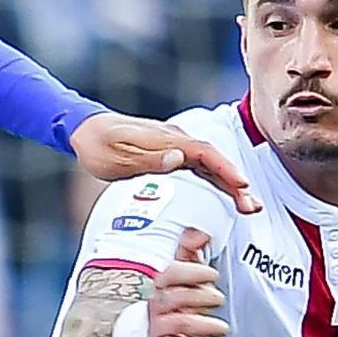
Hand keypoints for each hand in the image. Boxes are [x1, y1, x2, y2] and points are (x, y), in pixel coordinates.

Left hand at [72, 110, 258, 214]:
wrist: (85, 130)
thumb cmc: (98, 145)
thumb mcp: (118, 156)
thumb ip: (149, 159)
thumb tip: (180, 159)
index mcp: (166, 139)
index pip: (204, 153)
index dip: (225, 169)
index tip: (241, 186)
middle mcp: (176, 139)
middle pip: (214, 159)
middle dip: (235, 182)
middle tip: (252, 206)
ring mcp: (175, 146)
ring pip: (210, 164)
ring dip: (230, 184)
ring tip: (247, 206)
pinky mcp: (171, 153)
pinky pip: (200, 166)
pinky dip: (216, 180)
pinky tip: (227, 193)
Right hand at [146, 226, 228, 336]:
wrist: (152, 334)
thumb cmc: (175, 301)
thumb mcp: (184, 274)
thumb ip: (191, 251)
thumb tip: (199, 232)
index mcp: (163, 285)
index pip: (172, 273)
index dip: (193, 272)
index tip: (213, 274)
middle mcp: (157, 304)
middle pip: (176, 297)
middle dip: (202, 297)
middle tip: (219, 299)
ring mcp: (157, 327)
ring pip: (179, 323)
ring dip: (204, 325)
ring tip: (222, 328)